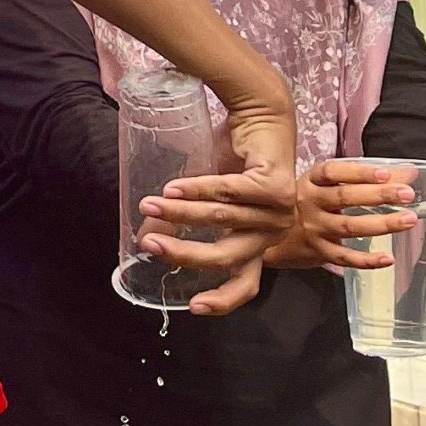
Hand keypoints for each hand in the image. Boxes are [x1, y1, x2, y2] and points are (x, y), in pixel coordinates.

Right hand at [133, 89, 297, 315]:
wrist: (263, 118)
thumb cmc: (235, 161)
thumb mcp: (207, 200)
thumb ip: (185, 223)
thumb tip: (146, 238)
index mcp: (261, 244)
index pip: (246, 283)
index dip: (221, 300)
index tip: (193, 307)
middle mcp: (273, 233)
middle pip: (226, 257)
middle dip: (183, 253)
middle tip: (148, 245)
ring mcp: (279, 211)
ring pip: (220, 220)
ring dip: (180, 213)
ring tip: (149, 204)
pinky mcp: (275, 186)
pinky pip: (227, 193)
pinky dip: (196, 190)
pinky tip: (171, 187)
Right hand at [265, 161, 421, 270]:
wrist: (267, 233)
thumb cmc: (303, 203)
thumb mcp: (326, 185)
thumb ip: (366, 179)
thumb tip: (408, 173)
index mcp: (311, 181)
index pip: (334, 173)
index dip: (359, 173)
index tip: (385, 173)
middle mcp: (309, 203)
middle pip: (344, 198)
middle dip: (379, 195)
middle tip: (407, 195)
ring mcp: (312, 228)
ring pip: (348, 227)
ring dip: (380, 224)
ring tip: (407, 220)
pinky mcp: (316, 251)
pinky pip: (343, 257)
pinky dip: (366, 260)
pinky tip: (387, 258)